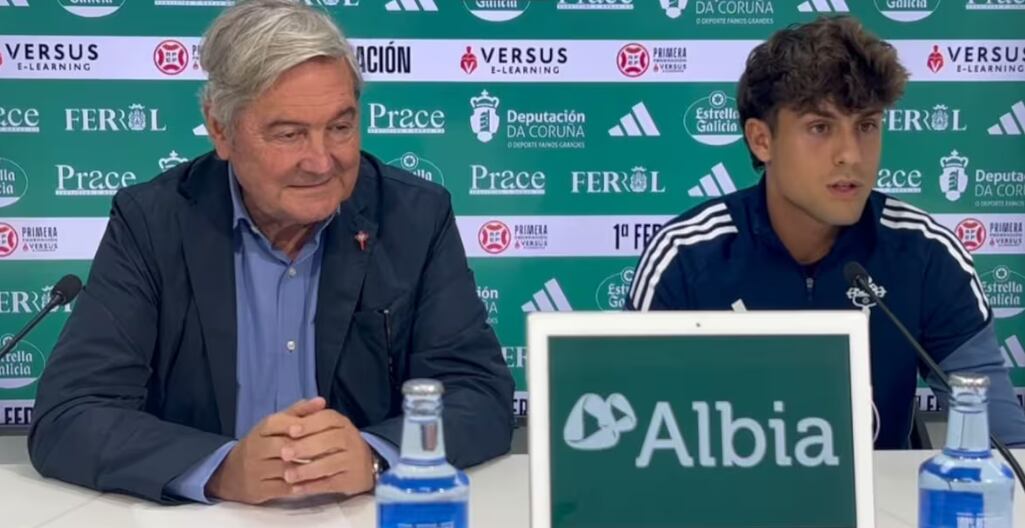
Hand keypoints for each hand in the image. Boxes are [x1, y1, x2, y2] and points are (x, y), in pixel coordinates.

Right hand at [205, 397, 325, 503]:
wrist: (230, 473)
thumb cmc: (262, 444)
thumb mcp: (275, 426)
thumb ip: (298, 412)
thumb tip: (321, 401)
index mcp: (260, 430)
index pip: (274, 423)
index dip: (293, 424)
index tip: (308, 428)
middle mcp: (255, 449)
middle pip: (280, 446)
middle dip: (304, 449)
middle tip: (324, 450)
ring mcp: (255, 471)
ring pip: (284, 469)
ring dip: (305, 469)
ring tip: (323, 466)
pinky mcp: (257, 490)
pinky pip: (281, 488)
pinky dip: (298, 486)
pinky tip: (310, 482)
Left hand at [272, 406, 375, 496]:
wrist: (367, 464)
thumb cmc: (336, 443)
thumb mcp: (327, 427)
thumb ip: (307, 419)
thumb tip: (288, 415)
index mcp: (342, 423)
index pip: (327, 419)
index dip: (309, 424)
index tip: (290, 431)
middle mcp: (350, 439)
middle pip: (330, 440)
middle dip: (305, 446)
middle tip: (284, 453)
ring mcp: (353, 460)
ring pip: (330, 464)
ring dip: (307, 470)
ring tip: (287, 475)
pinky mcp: (351, 480)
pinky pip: (331, 484)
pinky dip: (313, 486)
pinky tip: (297, 488)